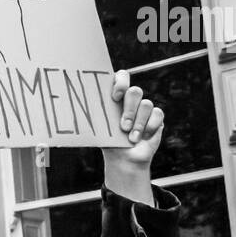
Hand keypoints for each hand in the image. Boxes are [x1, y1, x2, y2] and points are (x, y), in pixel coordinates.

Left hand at [100, 70, 163, 205]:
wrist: (124, 159)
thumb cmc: (109, 141)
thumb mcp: (100, 128)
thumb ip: (95, 115)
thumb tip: (78, 106)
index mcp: (116, 97)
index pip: (121, 77)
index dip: (121, 82)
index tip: (115, 96)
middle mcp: (131, 99)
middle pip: (135, 91)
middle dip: (129, 110)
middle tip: (122, 127)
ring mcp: (144, 107)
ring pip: (146, 104)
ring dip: (138, 124)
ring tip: (131, 138)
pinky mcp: (156, 116)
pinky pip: (157, 113)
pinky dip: (149, 126)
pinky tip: (143, 137)